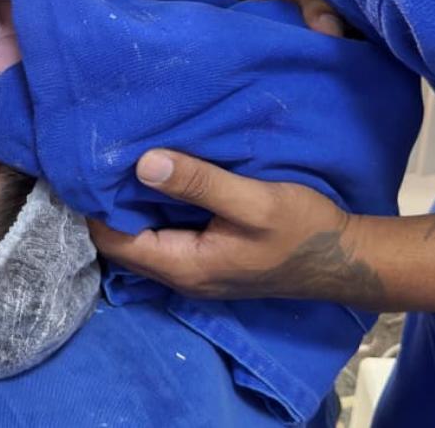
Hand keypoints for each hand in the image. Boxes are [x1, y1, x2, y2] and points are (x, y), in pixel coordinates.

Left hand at [88, 149, 356, 300]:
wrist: (347, 260)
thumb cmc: (303, 230)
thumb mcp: (253, 201)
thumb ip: (199, 184)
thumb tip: (142, 164)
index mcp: (184, 266)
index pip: (114, 241)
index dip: (94, 207)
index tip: (88, 165)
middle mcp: (182, 277)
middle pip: (122, 244)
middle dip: (107, 205)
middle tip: (100, 158)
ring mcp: (195, 272)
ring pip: (143, 241)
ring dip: (131, 208)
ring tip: (122, 163)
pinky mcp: (208, 261)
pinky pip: (165, 237)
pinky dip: (154, 212)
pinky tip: (157, 181)